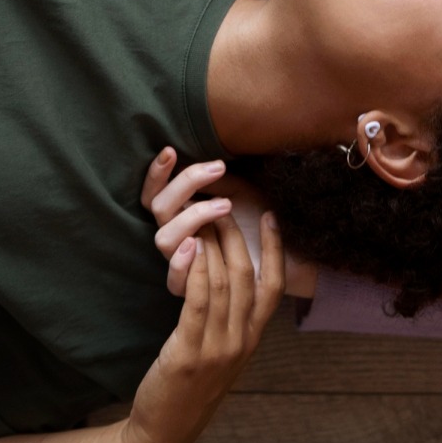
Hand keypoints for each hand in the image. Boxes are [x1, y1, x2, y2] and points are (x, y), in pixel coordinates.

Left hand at [120, 217, 283, 442]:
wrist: (164, 434)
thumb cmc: (189, 389)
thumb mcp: (221, 355)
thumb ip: (231, 322)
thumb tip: (228, 278)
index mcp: (251, 340)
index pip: (274, 287)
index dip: (275, 249)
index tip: (271, 215)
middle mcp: (241, 341)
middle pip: (245, 276)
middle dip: (234, 235)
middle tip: (221, 204)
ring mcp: (218, 348)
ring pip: (222, 282)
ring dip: (213, 244)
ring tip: (202, 215)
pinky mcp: (189, 352)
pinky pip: (198, 301)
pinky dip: (195, 269)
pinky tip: (190, 246)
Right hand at [142, 148, 317, 300]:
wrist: (286, 258)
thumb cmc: (258, 220)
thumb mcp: (239, 191)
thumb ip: (216, 180)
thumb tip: (198, 161)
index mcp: (180, 213)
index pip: (155, 192)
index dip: (156, 173)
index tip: (171, 151)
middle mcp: (176, 237)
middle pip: (159, 208)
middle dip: (185, 184)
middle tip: (219, 168)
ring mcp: (181, 263)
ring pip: (163, 239)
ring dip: (193, 216)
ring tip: (226, 205)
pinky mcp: (191, 291)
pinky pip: (174, 281)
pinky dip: (183, 262)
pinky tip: (199, 243)